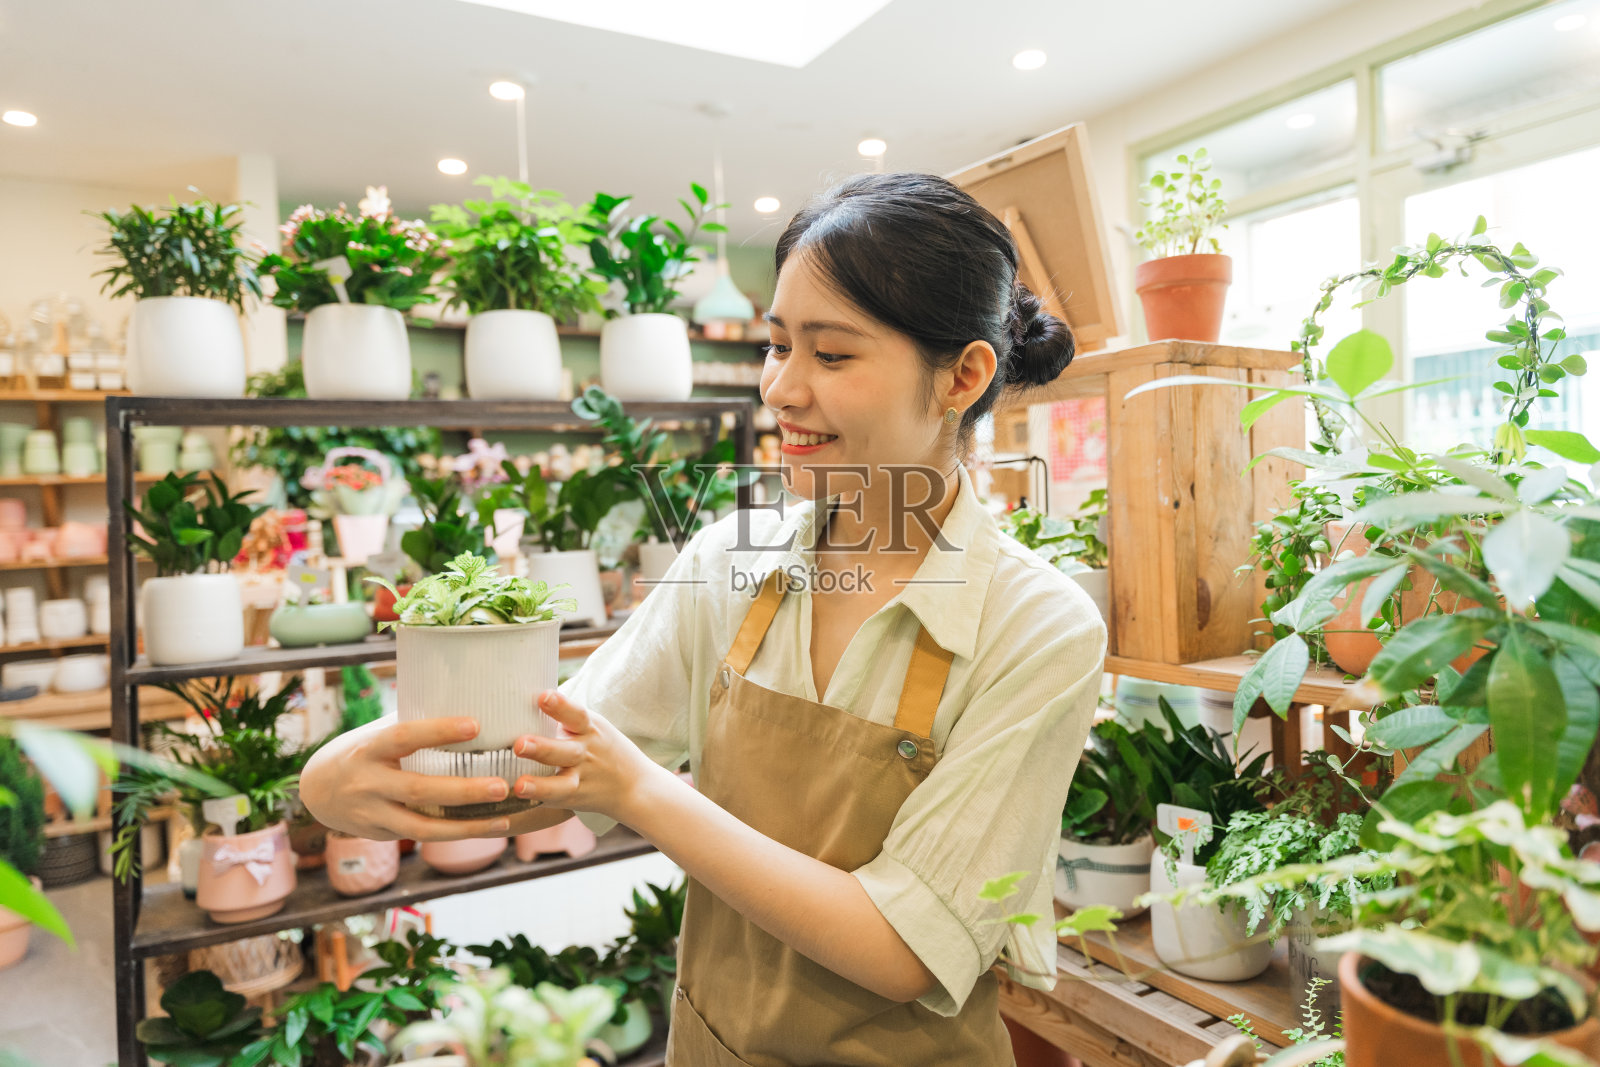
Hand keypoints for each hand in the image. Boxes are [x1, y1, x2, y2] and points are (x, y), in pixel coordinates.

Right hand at [298, 713, 515, 840]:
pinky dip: (456, 834)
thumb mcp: (378, 732)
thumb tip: (468, 695)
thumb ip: (414, 722)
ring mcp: (373, 813)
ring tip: (505, 819)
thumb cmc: (364, 750)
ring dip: (467, 825)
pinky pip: (422, 837)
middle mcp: (368, 782)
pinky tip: (488, 829)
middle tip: (502, 786)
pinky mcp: (381, 834)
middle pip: (418, 789)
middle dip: (463, 791)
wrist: (317, 790)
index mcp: (370, 748)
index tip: (476, 724)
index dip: (438, 730)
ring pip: (422, 826)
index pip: (404, 736)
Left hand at [512, 690, 670, 823]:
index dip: (560, 706)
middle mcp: (585, 753)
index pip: (576, 715)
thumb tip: (519, 698)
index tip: (543, 697)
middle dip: (542, 748)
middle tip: (519, 744)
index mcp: (589, 729)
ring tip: (519, 785)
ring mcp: (580, 778)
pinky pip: (556, 800)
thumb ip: (562, 716)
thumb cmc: (600, 747)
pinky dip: (539, 800)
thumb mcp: (589, 726)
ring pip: (561, 784)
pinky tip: (519, 799)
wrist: (635, 785)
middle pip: (565, 751)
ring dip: (540, 785)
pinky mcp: (573, 798)